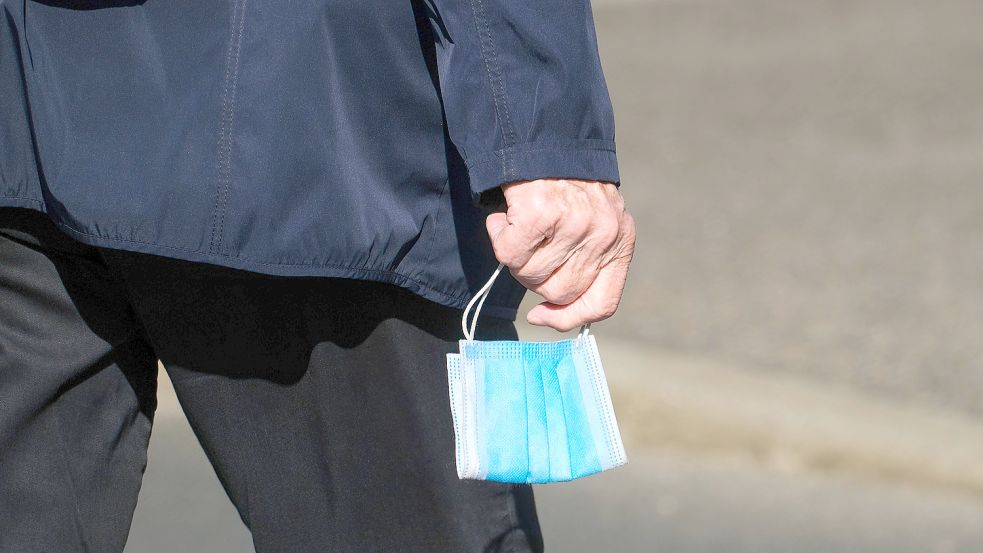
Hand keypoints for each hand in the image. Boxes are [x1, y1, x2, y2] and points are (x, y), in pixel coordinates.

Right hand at [485, 178, 635, 331]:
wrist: (541, 135)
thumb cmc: (562, 186)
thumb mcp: (591, 224)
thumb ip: (583, 264)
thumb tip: (549, 313)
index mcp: (620, 240)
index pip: (603, 303)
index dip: (568, 317)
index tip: (540, 315)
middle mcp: (603, 234)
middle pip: (560, 292)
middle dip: (535, 277)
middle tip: (529, 247)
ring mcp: (575, 223)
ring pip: (531, 276)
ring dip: (516, 255)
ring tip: (519, 224)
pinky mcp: (542, 213)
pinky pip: (509, 253)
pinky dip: (499, 236)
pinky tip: (505, 217)